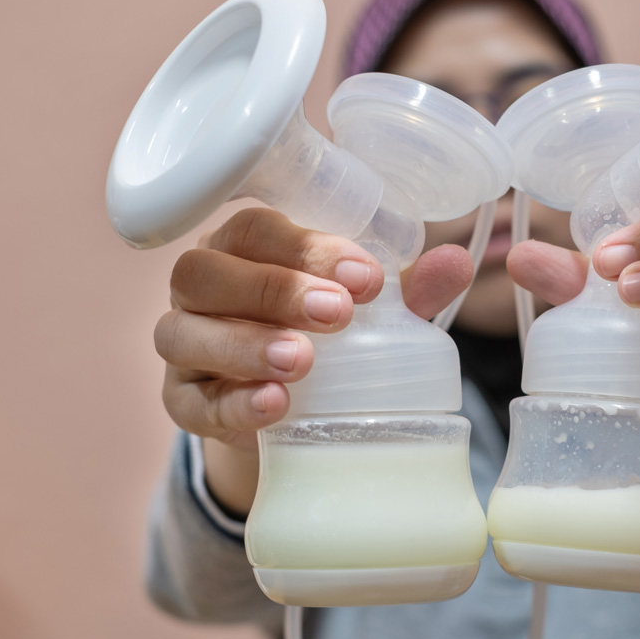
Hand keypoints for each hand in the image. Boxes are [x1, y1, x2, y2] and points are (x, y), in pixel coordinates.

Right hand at [154, 207, 472, 513]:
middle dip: (275, 290)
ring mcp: (183, 345)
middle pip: (206, 272)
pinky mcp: (181, 401)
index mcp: (243, 246)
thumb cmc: (328, 336)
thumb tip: (458, 261)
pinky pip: (188, 402)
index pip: (258, 228)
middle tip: (338, 314)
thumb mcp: (368, 311)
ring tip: (303, 361)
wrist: (292, 410)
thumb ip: (408, 288)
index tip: (366, 277)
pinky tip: (275, 404)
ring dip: (245, 345)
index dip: (307, 247)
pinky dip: (233, 403)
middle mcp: (200, 286)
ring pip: (183, 334)